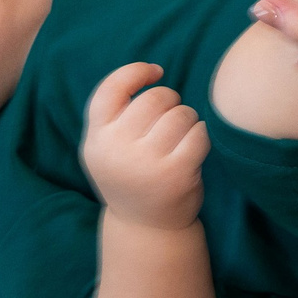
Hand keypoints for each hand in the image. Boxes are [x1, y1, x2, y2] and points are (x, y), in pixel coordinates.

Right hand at [81, 63, 208, 230]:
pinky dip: (201, 136)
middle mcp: (117, 150)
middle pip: (155, 98)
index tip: (156, 72)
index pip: (112, 88)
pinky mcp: (177, 173)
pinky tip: (192, 149)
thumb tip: (151, 70)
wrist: (145, 226)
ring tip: (179, 138)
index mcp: (97, 139)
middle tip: (170, 119)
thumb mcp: (108, 146)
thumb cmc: (130, 173)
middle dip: (170, 101)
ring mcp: (147, 163)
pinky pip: (200, 133)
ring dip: (188, 120)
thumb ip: (118, 113)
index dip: (137, 72)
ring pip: (182, 114)